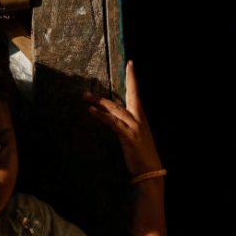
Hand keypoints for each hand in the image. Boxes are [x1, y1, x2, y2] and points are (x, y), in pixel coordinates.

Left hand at [87, 61, 161, 176]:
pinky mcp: (127, 136)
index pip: (136, 93)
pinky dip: (101, 116)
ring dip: (99, 101)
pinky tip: (91, 111)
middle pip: (131, 94)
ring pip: (116, 108)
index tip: (130, 64)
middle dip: (128, 79)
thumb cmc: (142, 156)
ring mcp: (134, 126)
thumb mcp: (137, 137)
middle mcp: (139, 119)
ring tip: (86, 95)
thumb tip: (115, 118)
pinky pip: (112, 122)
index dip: (133, 78)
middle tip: (124, 65)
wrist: (150, 171)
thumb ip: (128, 125)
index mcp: (141, 118)